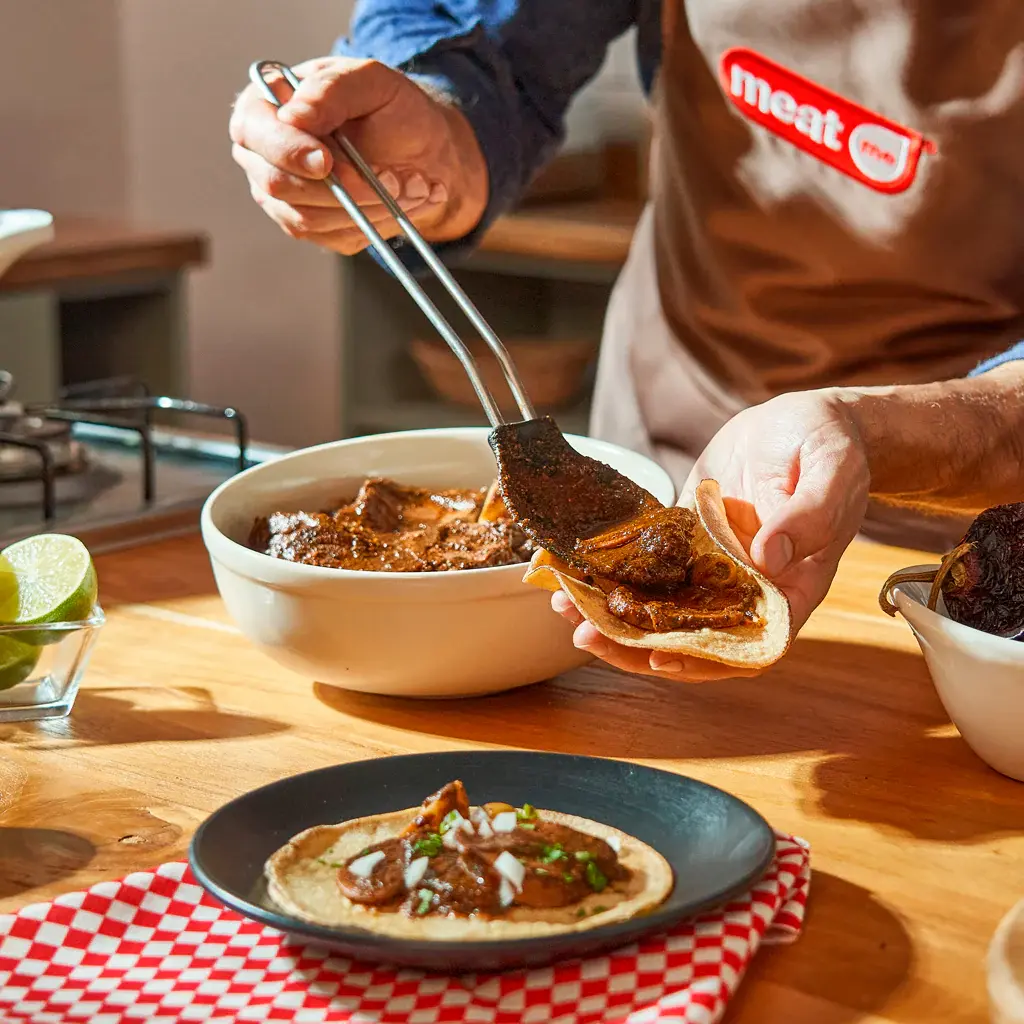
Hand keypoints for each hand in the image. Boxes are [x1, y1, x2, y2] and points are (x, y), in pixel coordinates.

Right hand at [229, 57, 488, 253]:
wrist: (424, 152)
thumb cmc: (392, 109)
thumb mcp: (370, 81)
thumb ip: (329, 91)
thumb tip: (292, 115)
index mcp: (264, 106)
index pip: (253, 132)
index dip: (288, 150)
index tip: (326, 161)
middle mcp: (263, 155)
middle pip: (275, 184)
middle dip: (335, 185)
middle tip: (384, 177)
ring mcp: (281, 197)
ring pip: (305, 217)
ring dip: (359, 205)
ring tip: (395, 182)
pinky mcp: (308, 227)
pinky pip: (328, 236)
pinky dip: (364, 222)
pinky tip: (386, 201)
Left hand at [553, 389, 870, 679]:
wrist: (805, 420)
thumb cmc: (833, 448)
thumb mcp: (832, 474)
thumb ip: (809, 516)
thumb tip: (770, 556)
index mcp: (789, 589)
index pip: (745, 645)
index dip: (703, 659)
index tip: (658, 656)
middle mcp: (745, 587)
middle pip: (690, 634)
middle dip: (634, 642)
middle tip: (585, 635)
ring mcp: (712, 564)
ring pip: (660, 603)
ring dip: (613, 611)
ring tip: (564, 604)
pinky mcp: (687, 536)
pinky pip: (648, 561)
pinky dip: (614, 568)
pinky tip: (576, 566)